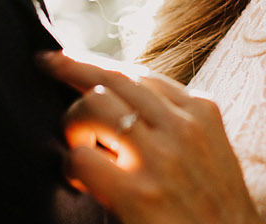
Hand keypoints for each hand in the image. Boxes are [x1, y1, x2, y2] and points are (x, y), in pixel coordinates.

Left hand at [39, 51, 263, 223]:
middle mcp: (182, 127)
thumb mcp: (212, 154)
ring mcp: (161, 158)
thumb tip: (128, 104)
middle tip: (47, 64)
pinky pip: (81, 158)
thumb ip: (178, 125)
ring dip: (73, 121)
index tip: (72, 57)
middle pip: (113, 76)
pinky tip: (81, 180)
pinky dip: (71, 165)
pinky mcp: (138, 194)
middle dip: (71, 66)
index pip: (139, 73)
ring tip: (77, 145)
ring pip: (93, 104)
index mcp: (202, 113)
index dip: (99, 61)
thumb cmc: (217, 213)